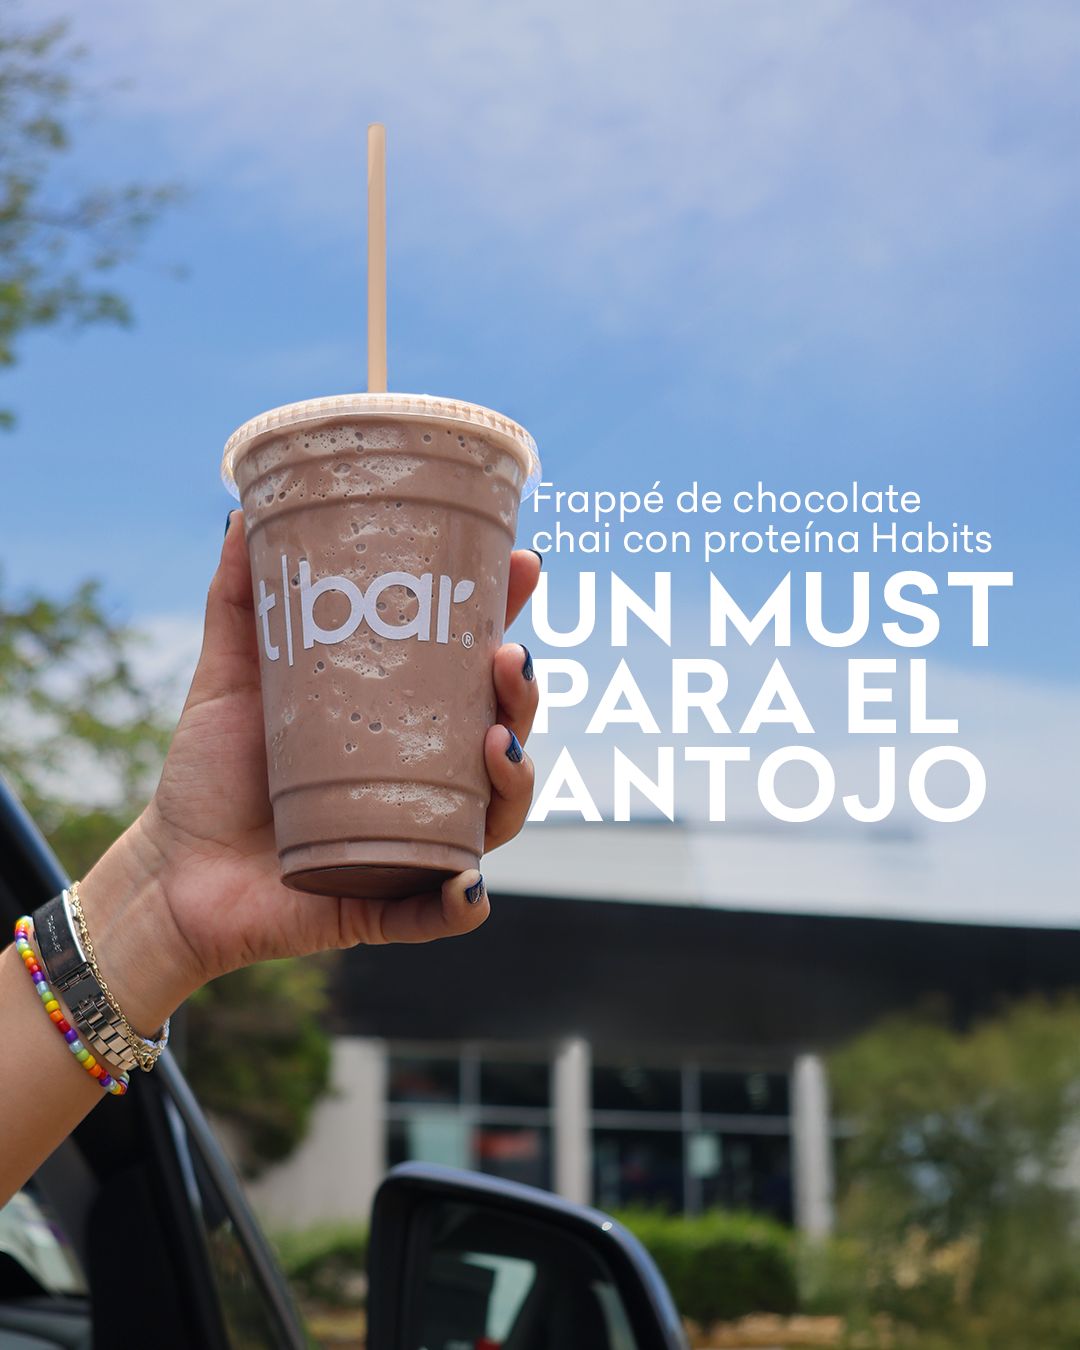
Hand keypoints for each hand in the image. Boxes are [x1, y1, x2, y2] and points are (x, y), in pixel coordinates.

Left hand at [82, 513, 540, 1029]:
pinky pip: (442, 911)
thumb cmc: (211, 774)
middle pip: (502, 735)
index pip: (470, 666)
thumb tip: (242, 506)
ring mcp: (412, 842)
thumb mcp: (229, 679)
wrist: (171, 873)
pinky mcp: (387, 905)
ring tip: (498, 743)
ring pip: (494, 817)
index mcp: (401, 724)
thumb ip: (239, 599)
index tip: (523, 566)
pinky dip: (462, 900)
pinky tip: (466, 881)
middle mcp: (423, 780)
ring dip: (516, 782)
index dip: (508, 618)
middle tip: (506, 658)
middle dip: (523, 696)